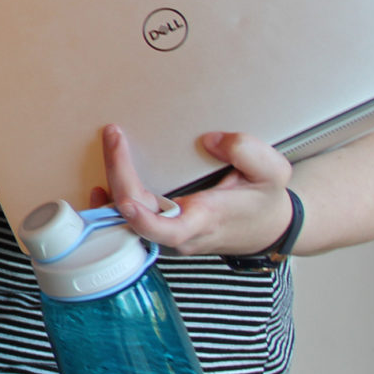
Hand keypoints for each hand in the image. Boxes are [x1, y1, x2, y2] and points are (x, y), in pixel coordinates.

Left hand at [93, 124, 294, 256]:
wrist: (267, 229)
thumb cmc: (265, 201)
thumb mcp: (273, 173)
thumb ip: (247, 152)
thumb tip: (210, 140)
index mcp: (205, 220)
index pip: (167, 230)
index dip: (141, 219)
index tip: (124, 199)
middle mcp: (180, 234)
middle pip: (136, 214)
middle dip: (119, 175)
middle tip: (114, 136)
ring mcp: (167, 236)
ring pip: (127, 221)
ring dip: (111, 190)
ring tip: (109, 149)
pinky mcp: (161, 232)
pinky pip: (128, 223)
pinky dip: (111, 204)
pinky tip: (101, 186)